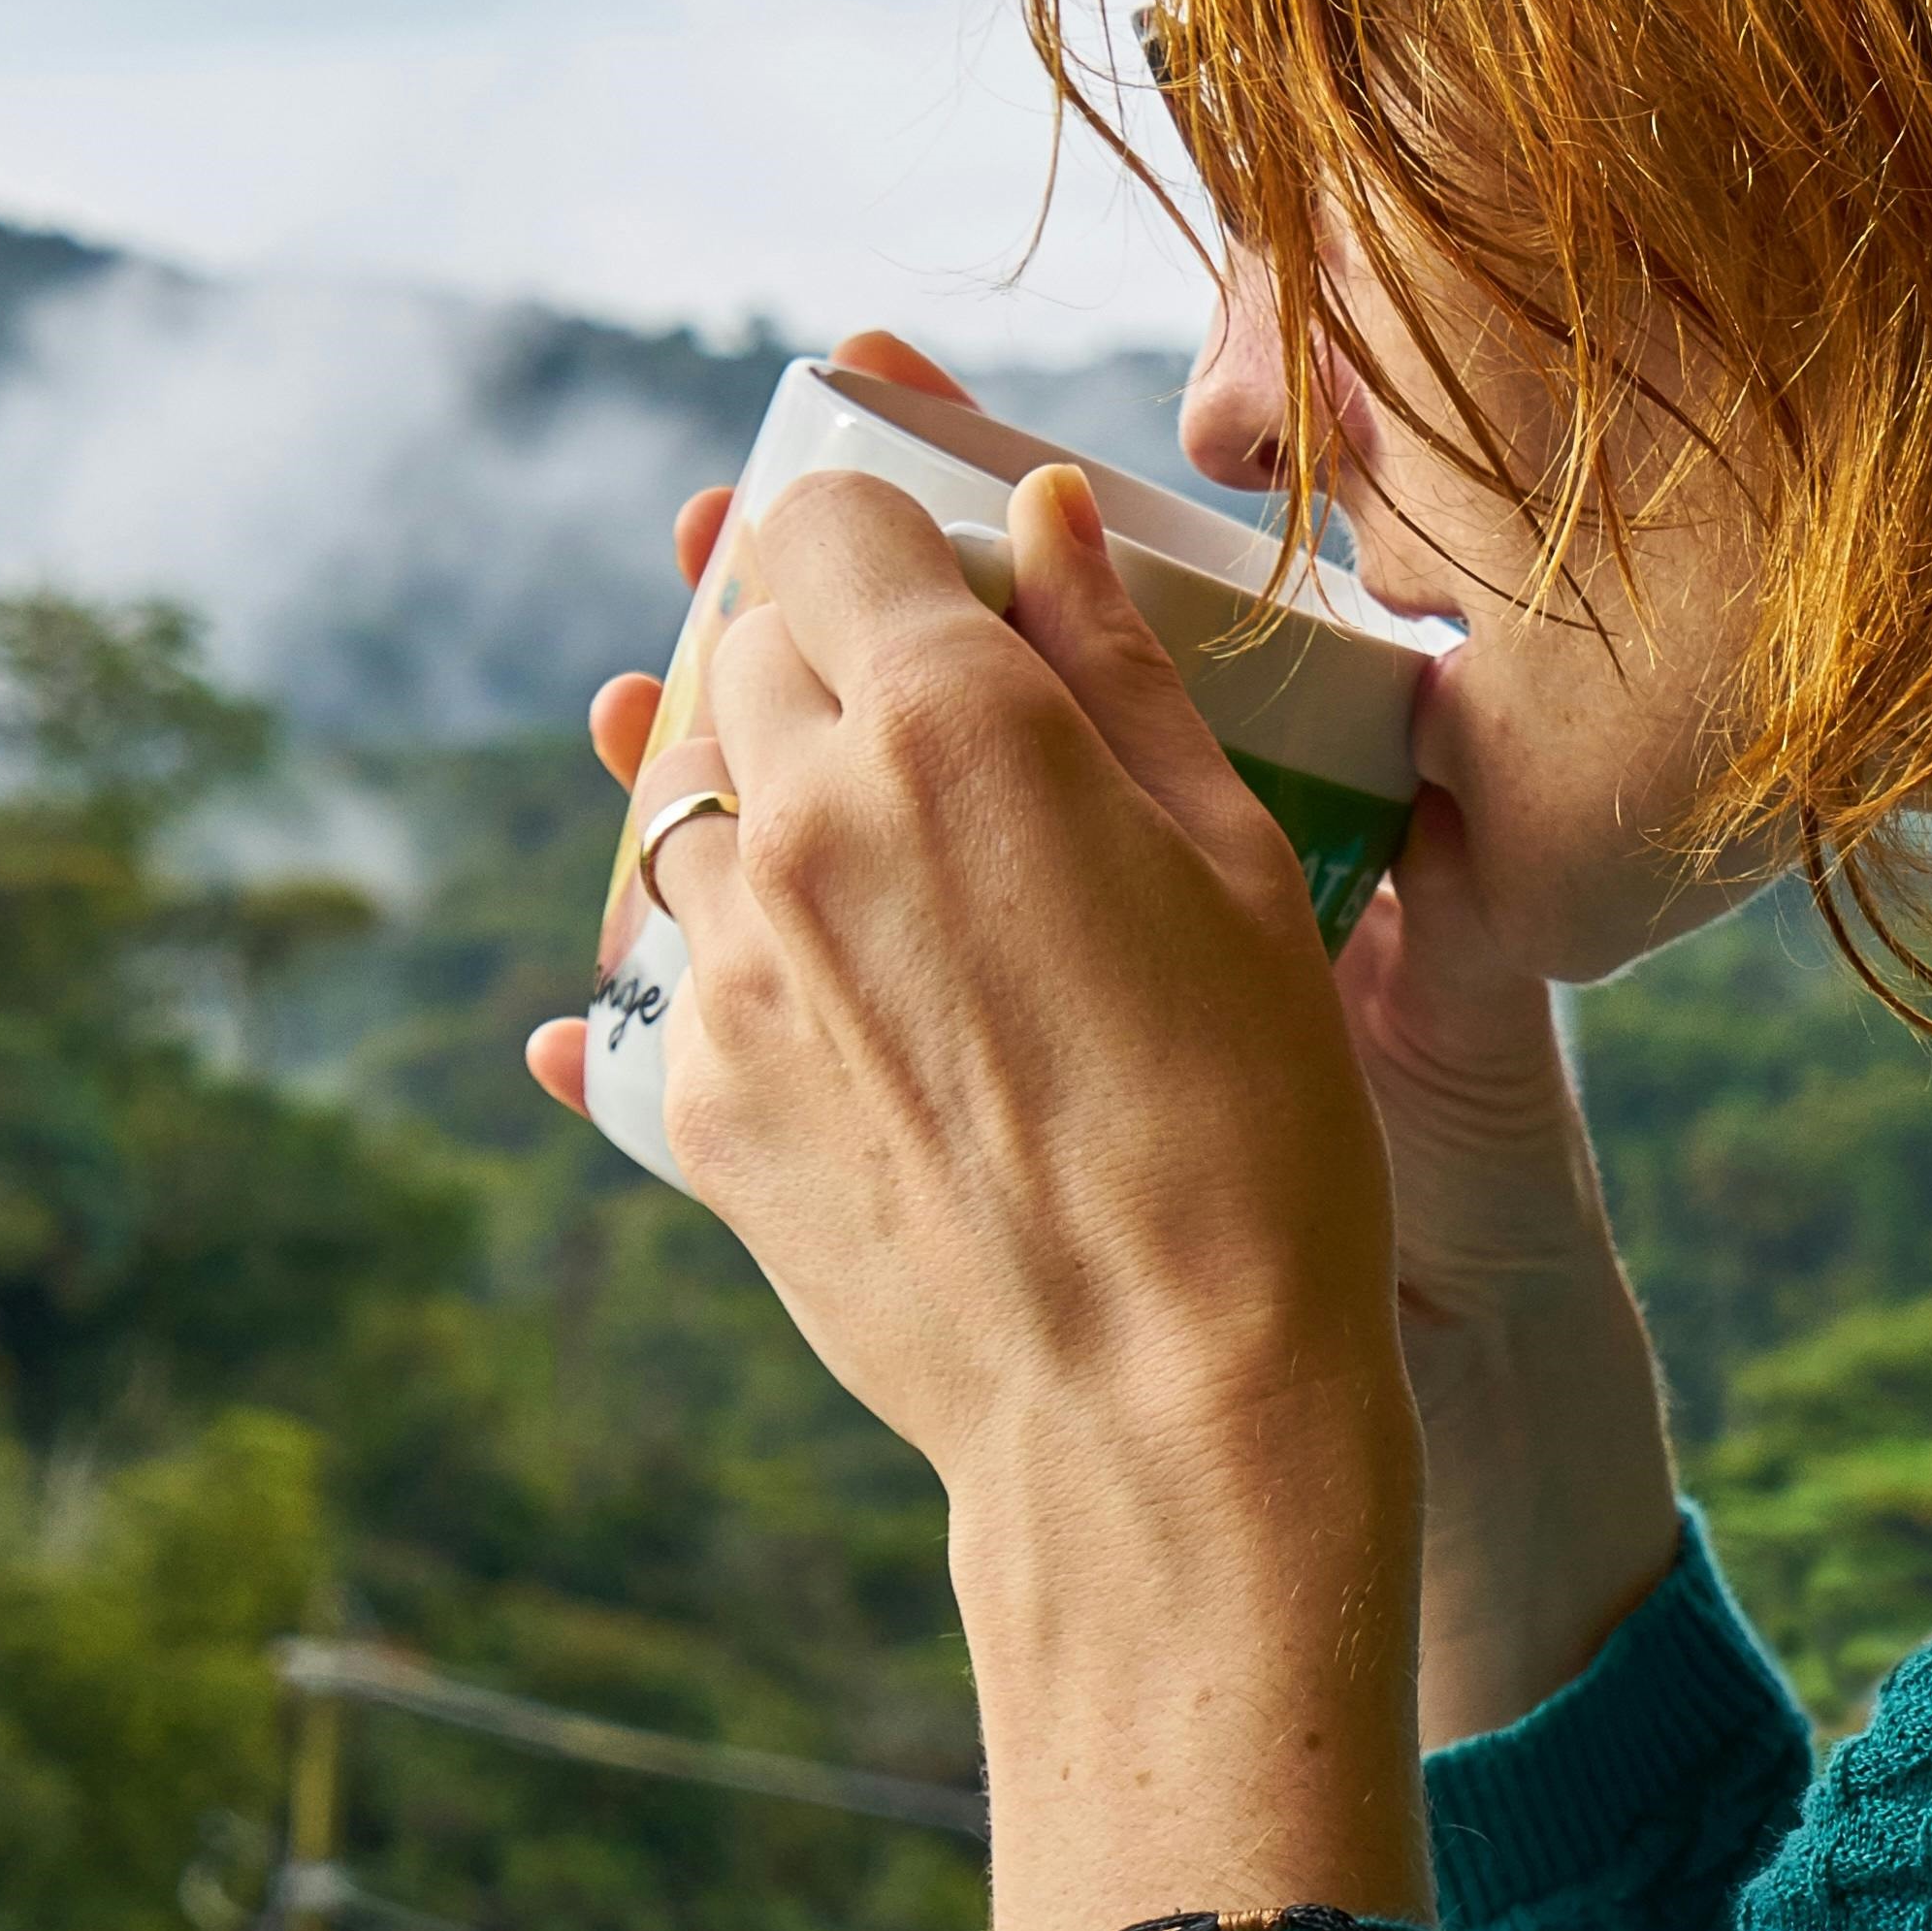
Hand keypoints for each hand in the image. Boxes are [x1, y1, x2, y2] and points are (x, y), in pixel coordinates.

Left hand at [589, 443, 1432, 1930]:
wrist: (1157, 1412)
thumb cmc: (1253, 1129)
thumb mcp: (1235, 865)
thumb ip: (1117, 669)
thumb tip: (1043, 518)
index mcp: (943, 726)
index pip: (819, 521)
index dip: (873, 527)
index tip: (928, 571)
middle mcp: (796, 823)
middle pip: (741, 649)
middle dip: (820, 652)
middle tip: (931, 718)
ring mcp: (723, 969)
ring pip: (687, 803)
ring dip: (768, 799)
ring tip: (897, 869)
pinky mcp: (692, 1099)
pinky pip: (679, 971)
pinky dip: (747, 954)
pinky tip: (852, 1001)